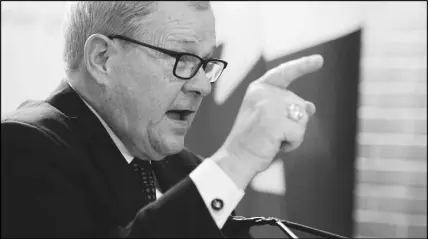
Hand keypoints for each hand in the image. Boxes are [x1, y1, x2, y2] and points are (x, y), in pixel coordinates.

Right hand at [211, 55, 322, 188]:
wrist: (236, 159)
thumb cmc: (254, 140)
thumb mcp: (271, 119)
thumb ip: (288, 108)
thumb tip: (311, 106)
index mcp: (259, 89)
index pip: (284, 73)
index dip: (303, 66)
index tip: (319, 60)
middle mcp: (263, 93)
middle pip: (299, 104)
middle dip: (293, 123)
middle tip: (271, 134)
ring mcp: (268, 106)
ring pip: (302, 118)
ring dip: (294, 134)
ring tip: (273, 139)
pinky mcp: (274, 122)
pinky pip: (299, 133)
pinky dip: (292, 144)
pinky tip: (275, 145)